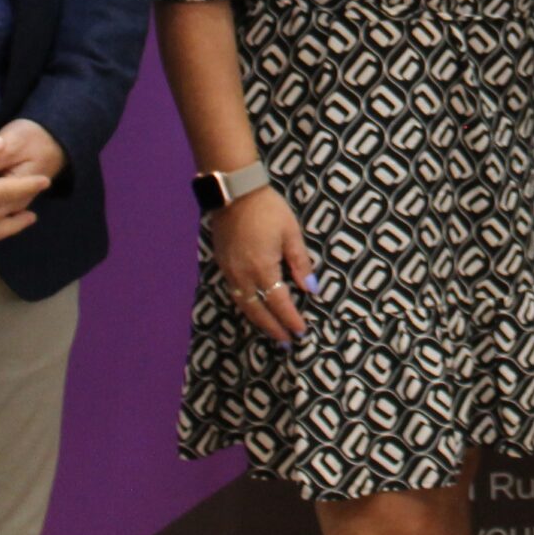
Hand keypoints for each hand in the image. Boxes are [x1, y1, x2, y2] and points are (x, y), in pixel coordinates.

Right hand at [210, 186, 318, 345]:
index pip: (279, 303)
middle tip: (287, 342)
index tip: (301, 332)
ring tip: (273, 333)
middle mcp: (243, 276)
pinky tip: (254, 310)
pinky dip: (246, 307)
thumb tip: (311, 289)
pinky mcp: (222, 265)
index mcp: (263, 268)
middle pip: (259, 311)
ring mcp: (229, 272)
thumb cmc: (268, 209)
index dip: (290, 319)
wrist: (235, 192)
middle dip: (274, 328)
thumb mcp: (291, 233)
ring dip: (259, 322)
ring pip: (244, 306)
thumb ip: (300, 263)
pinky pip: (234, 294)